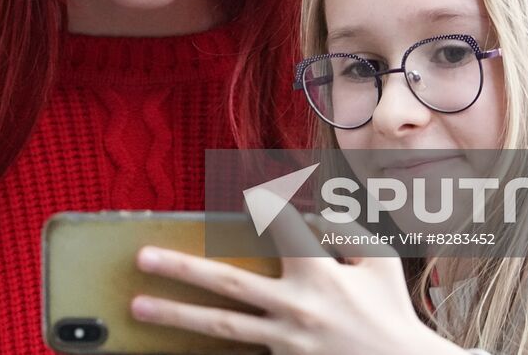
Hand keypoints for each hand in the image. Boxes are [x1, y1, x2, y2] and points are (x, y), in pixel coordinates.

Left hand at [130, 199, 465, 354]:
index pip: (282, 226)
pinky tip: (172, 348)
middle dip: (181, 269)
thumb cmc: (390, 310)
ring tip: (137, 307)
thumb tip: (311, 205)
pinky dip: (208, 350)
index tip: (244, 188)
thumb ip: (346, 227)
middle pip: (228, 285)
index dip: (264, 203)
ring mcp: (287, 342)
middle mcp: (297, 308)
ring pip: (222, 326)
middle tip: (141, 258)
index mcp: (320, 275)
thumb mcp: (380, 260)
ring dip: (175, 315)